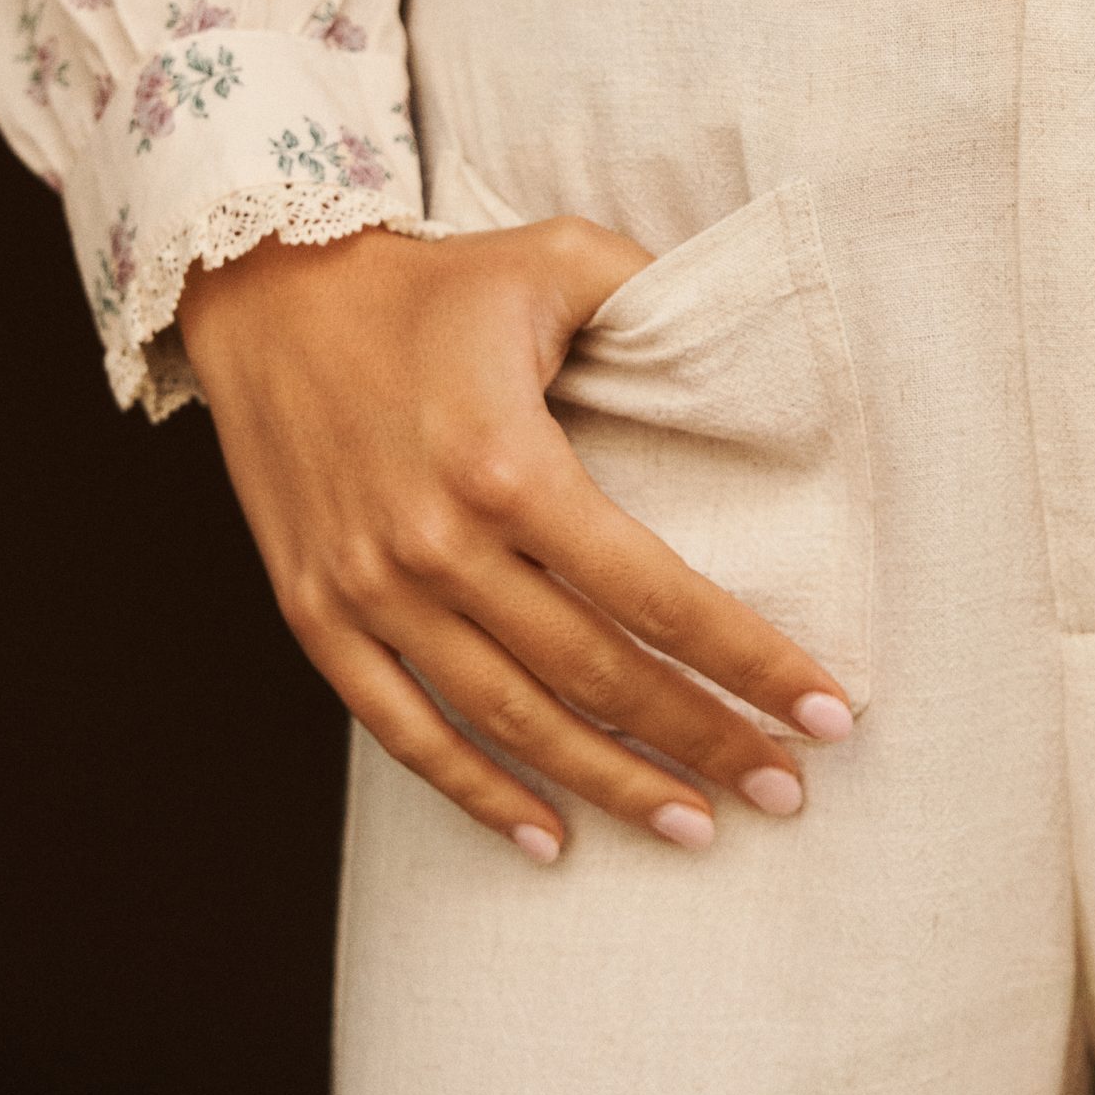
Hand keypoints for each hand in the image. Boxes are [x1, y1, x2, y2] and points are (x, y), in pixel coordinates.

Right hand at [177, 222, 855, 861]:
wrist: (268, 293)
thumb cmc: (430, 282)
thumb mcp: (559, 258)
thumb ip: (658, 293)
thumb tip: (752, 330)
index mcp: (509, 464)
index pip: (657, 594)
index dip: (750, 662)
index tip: (826, 713)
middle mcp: (440, 545)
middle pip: (599, 675)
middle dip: (704, 741)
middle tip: (786, 789)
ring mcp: (373, 591)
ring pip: (513, 722)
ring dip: (612, 785)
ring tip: (695, 826)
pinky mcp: (319, 615)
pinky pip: (405, 730)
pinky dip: (477, 793)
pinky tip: (548, 835)